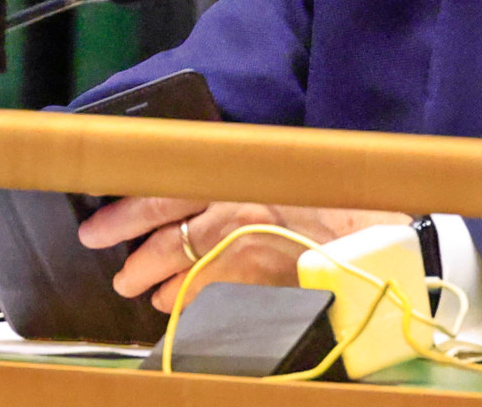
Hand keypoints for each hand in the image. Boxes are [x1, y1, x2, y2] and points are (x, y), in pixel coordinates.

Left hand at [76, 198, 411, 311]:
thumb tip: (191, 195)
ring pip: (185, 267)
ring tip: (143, 293)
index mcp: (238, 173)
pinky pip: (212, 295)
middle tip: (112, 268)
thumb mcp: (281, 175)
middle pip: (167, 230)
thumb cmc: (336, 202)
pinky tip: (178, 307)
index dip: (125, 209)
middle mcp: (237, 207)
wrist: (384, 239)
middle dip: (132, 251)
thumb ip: (238, 180)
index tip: (96, 226)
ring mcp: (248, 247)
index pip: (165, 188)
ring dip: (159, 282)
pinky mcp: (261, 282)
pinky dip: (191, 301)